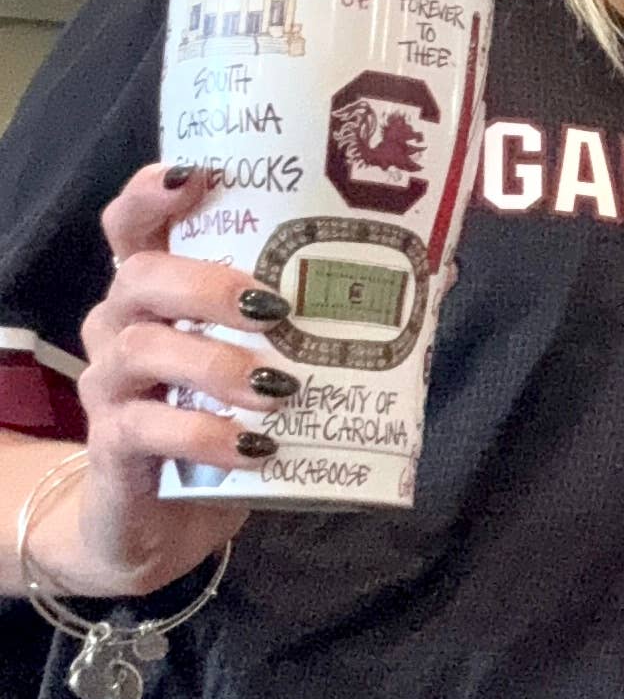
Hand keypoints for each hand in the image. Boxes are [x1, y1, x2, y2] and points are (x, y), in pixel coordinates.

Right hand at [52, 165, 293, 595]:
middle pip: (141, 277)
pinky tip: (257, 445)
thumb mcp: (274, 363)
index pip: (134, 224)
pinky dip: (207, 434)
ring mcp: (110, 385)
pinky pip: (147, 428)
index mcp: (158, 290)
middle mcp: (121, 325)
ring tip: (282, 386)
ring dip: (219, 364)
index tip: (196, 175)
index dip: (152, 192)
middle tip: (277, 308)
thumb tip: (439, 273)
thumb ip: (336, 316)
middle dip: (209, 285)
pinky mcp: (112, 448)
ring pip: (143, 349)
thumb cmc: (226, 419)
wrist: (165, 523)